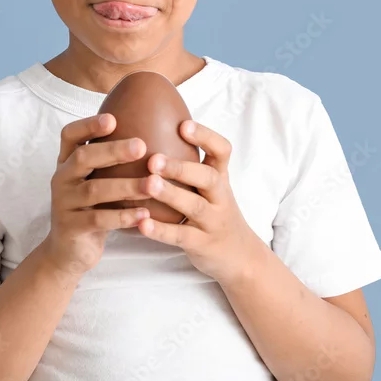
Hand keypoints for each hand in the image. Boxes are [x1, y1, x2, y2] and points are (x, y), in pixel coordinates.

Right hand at [41, 113, 152, 280]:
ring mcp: (64, 203)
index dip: (88, 125)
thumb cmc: (91, 209)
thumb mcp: (95, 182)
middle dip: (113, 150)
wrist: (68, 251)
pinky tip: (145, 215)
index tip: (112, 119)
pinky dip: (123, 216)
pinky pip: (98, 220)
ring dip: (126, 186)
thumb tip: (149, 135)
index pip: (70, 135)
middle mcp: (62, 179)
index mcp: (67, 163)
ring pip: (94, 190)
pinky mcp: (71, 228)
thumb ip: (110, 162)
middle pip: (83, 158)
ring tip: (152, 184)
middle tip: (141, 146)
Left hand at [135, 119, 262, 284]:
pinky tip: (141, 224)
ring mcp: (213, 222)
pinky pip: (181, 237)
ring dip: (170, 194)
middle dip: (180, 167)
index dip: (205, 136)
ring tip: (148, 184)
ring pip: (194, 206)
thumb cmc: (213, 211)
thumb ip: (188, 164)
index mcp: (220, 177)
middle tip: (153, 159)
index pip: (222, 151)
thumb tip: (149, 127)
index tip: (182, 125)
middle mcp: (220, 197)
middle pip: (207, 177)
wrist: (239, 256)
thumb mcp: (208, 187)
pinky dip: (161, 231)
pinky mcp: (202, 245)